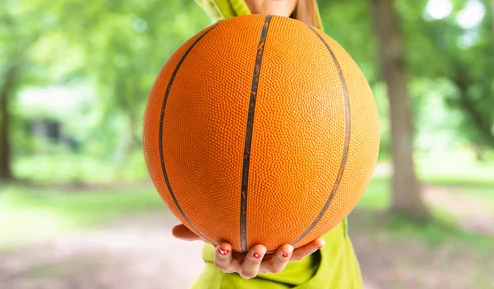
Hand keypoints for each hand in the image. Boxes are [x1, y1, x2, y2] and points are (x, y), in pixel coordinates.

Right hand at [172, 224, 324, 278]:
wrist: (255, 227)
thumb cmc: (228, 225)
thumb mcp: (212, 226)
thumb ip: (195, 228)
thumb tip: (173, 231)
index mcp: (232, 256)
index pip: (224, 261)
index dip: (223, 256)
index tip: (222, 245)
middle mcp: (250, 262)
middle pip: (250, 269)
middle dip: (253, 260)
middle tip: (257, 248)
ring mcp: (270, 259)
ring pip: (275, 266)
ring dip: (281, 257)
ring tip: (284, 246)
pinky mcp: (287, 252)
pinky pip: (298, 252)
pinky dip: (309, 247)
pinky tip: (321, 239)